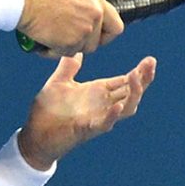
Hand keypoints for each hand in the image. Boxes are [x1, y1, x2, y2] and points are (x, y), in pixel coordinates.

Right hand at [17, 0, 123, 56]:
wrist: (26, 0)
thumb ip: (84, 10)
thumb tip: (86, 24)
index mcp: (97, 2)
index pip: (116, 27)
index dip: (106, 36)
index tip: (96, 38)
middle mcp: (95, 16)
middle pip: (95, 44)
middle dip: (81, 45)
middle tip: (65, 38)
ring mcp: (84, 30)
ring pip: (79, 50)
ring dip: (66, 47)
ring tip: (51, 34)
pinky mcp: (71, 42)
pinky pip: (64, 54)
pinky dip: (53, 51)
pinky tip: (45, 39)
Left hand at [18, 53, 156, 170]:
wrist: (34, 134)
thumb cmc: (48, 111)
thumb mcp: (59, 82)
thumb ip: (69, 67)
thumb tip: (78, 51)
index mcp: (97, 92)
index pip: (125, 81)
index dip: (139, 72)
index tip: (150, 59)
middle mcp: (102, 105)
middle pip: (131, 92)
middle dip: (143, 79)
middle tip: (150, 63)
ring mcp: (97, 117)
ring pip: (126, 108)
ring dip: (134, 94)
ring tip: (136, 78)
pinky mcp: (87, 129)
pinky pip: (105, 123)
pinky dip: (113, 115)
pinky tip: (119, 106)